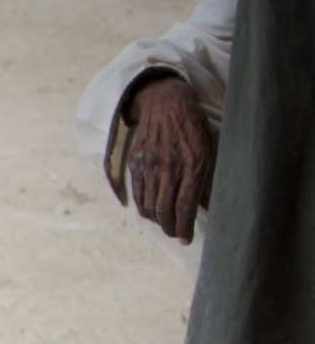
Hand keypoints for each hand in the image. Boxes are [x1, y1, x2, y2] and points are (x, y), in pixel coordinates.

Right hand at [125, 76, 214, 242]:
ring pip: (149, 205)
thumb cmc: (192, 126)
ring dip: (157, 220)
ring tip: (165, 224)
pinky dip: (144, 207)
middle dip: (170, 228)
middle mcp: (168, 166)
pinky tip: (152, 211)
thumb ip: (204, 179)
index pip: (185, 205)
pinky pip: (138, 194)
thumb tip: (204, 206)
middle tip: (176, 234)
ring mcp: (150, 165)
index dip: (184, 227)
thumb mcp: (207, 149)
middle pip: (165, 209)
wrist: (165, 103)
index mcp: (191, 163)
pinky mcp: (136, 164)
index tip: (186, 239)